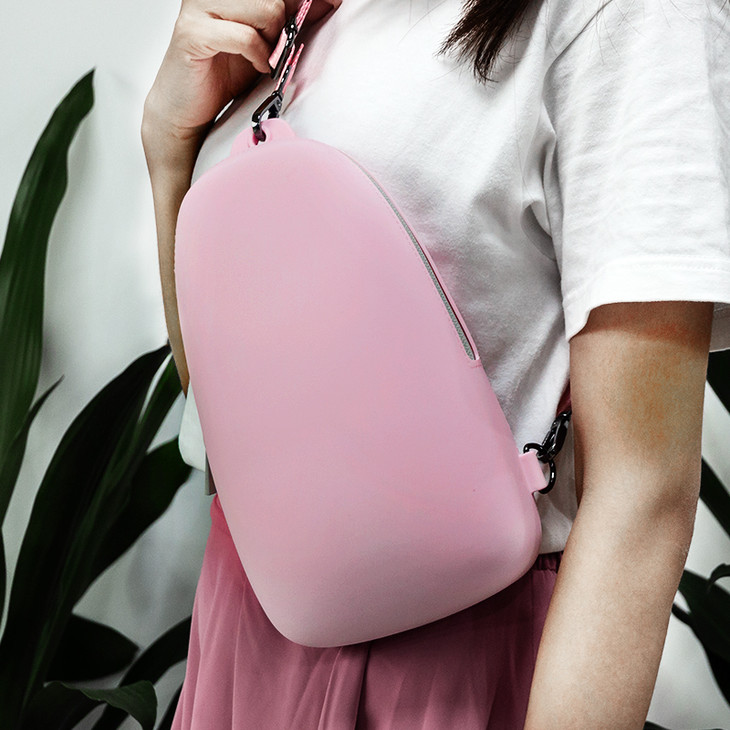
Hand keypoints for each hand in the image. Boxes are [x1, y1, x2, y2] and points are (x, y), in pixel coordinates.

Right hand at [143, 0, 339, 148]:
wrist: (186, 108)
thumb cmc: (224, 74)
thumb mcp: (266, 42)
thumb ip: (292, 19)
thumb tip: (330, 1)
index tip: (335, 2)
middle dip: (286, 24)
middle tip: (276, 48)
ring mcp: (199, 6)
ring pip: (266, 8)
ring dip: (272, 41)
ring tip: (263, 59)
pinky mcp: (192, 32)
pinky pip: (245, 36)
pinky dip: (258, 55)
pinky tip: (257, 66)